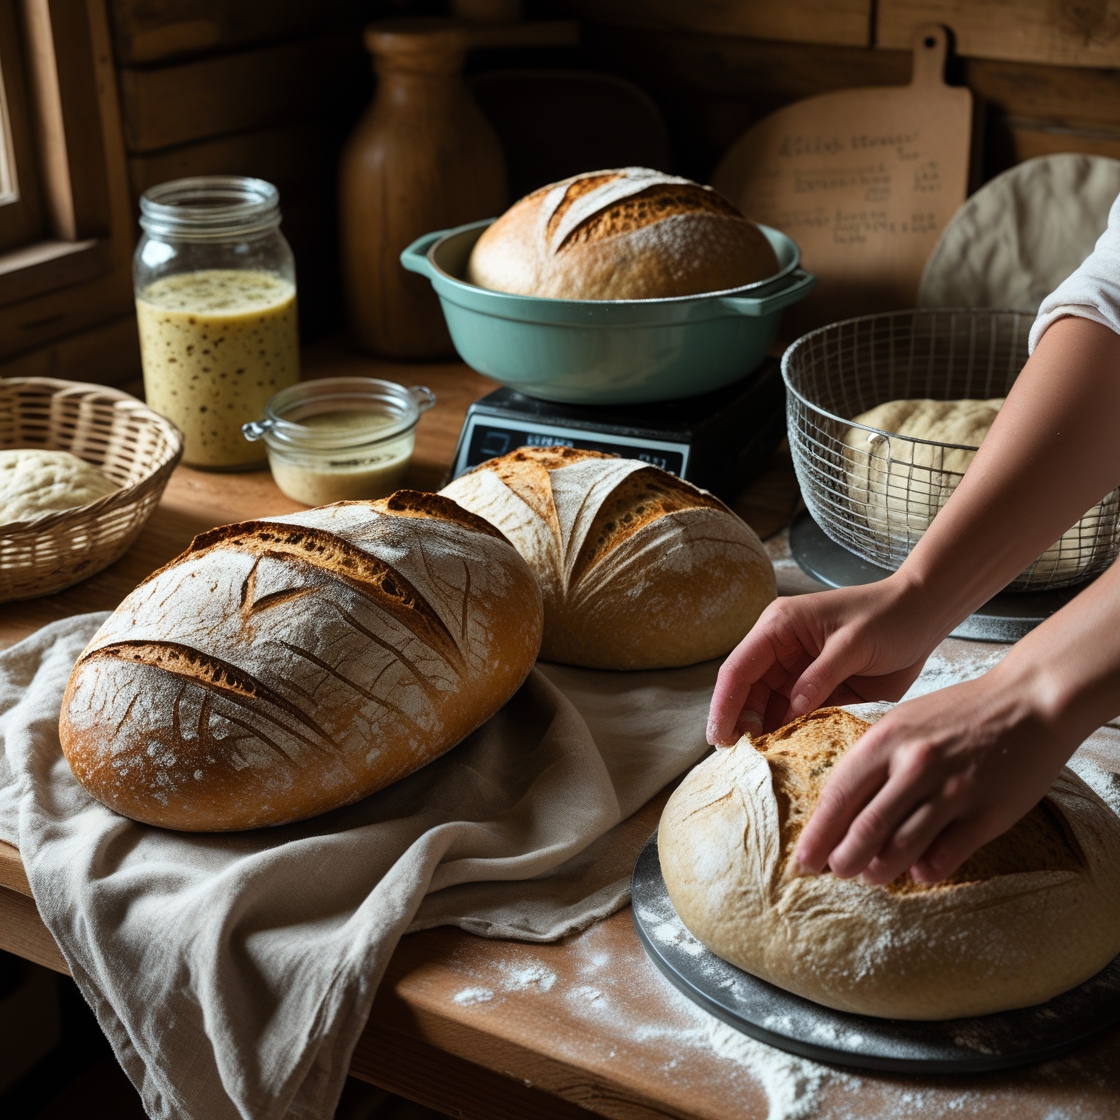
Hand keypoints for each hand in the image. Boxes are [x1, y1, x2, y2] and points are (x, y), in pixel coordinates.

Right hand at [706, 574, 943, 745]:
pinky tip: (791, 756)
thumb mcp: (853, 644)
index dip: (725, 704)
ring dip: (766, 734)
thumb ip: (819, 678)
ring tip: (764, 764)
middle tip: (742, 761)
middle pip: (748, 692)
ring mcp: (799, 673)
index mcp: (779, 627)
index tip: (718, 738)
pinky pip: (796, 717)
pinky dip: (792, 736)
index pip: (739, 668)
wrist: (924, 616)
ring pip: (769, 708)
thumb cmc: (888, 617)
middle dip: (742, 724)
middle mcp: (781, 651)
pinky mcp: (819, 691)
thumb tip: (788, 713)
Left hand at [793, 667, 1077, 883]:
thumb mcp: (905, 720)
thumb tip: (845, 809)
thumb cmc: (960, 713)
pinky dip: (927, 869)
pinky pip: (948, 854)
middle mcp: (916, 765)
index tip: (802, 859)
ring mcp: (953, 790)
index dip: (818, 833)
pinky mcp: (989, 812)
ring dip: (881, 869)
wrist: (1030, 701)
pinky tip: (918, 872)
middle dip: (843, 859)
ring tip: (871, 876)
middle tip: (836, 872)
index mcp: (887, 739)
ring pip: (903, 846)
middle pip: (866, 828)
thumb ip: (876, 760)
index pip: (840, 796)